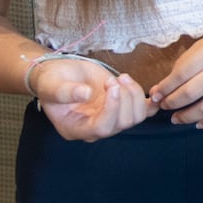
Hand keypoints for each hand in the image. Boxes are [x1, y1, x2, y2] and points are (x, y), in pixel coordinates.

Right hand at [32, 60, 156, 141]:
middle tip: (115, 78)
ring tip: (122, 77)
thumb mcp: (52, 85)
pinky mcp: (121, 106)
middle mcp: (95, 127)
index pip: (101, 128)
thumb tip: (85, 94)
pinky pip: (143, 111)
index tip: (112, 85)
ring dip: (134, 95)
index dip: (111, 108)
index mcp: (75, 128)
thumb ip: (66, 92)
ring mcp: (110, 117)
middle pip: (121, 124)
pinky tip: (150, 91)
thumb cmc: (52, 81)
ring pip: (135, 117)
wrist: (60, 74)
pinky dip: (151, 103)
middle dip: (124, 99)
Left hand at [148, 23, 202, 128]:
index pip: (184, 71)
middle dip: (173, 103)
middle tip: (165, 106)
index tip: (155, 96)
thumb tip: (162, 89)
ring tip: (177, 118)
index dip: (165, 87)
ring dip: (188, 117)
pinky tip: (200, 124)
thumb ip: (186, 63)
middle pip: (194, 91)